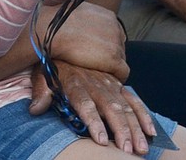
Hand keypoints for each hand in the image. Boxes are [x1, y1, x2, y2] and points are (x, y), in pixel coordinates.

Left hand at [29, 62, 155, 153]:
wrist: (65, 37)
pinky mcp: (117, 83)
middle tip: (127, 150)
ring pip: (125, 106)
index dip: (94, 121)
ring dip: (135, 127)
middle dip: (121, 130)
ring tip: (141, 148)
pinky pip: (133, 98)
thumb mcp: (42, 74)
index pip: (85, 104)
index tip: (100, 139)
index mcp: (76, 84)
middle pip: (110, 108)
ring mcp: (109, 83)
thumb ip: (41, 92)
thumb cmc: (53, 64)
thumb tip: (35, 109)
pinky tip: (151, 130)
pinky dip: (143, 114)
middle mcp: (95, 84)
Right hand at [39, 2, 127, 78]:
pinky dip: (116, 77)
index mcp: (110, 17)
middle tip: (96, 62)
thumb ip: (91, 20)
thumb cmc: (60, 24)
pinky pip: (123, 72)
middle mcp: (117, 29)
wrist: (54, 33)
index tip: (98, 51)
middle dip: (109, 55)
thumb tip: (86, 25)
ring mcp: (116, 44)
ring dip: (111, 65)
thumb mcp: (81, 13)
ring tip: (97, 71)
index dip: (107, 45)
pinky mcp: (114, 60)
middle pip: (120, 47)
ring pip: (121, 60)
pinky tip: (105, 80)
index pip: (116, 34)